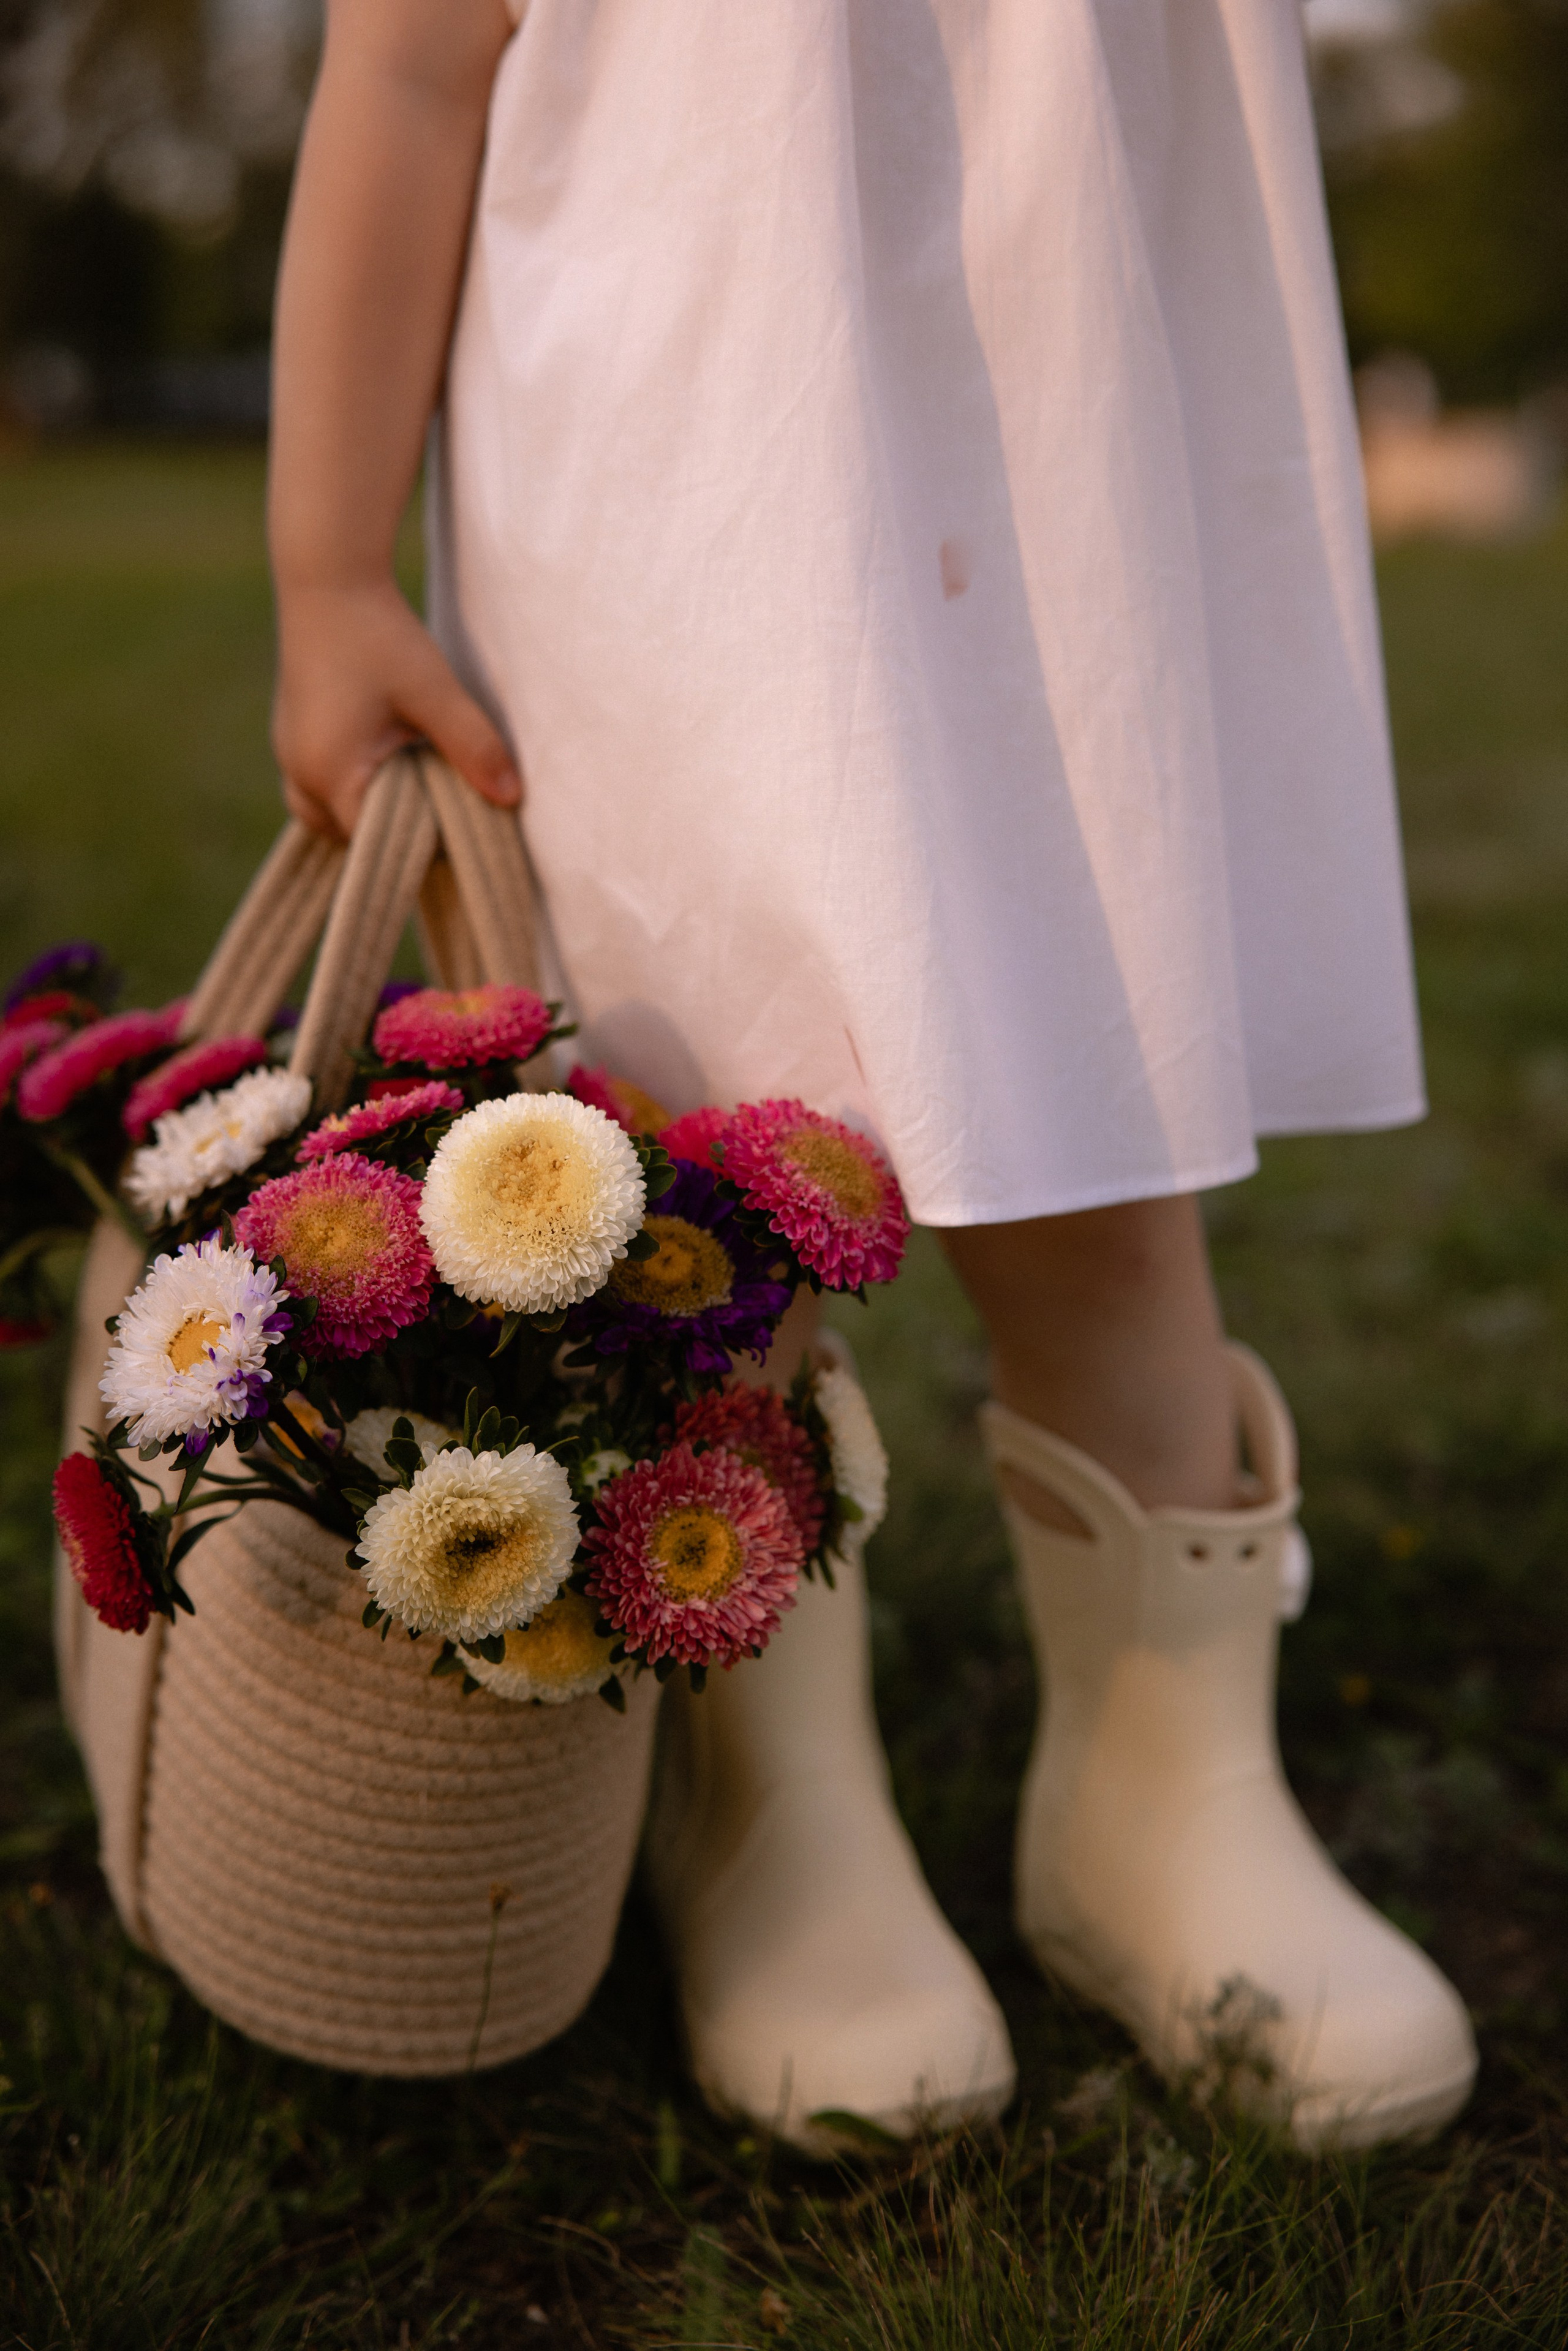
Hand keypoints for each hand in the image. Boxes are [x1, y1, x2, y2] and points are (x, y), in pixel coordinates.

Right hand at [272, 577, 521, 838]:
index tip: (458, 828)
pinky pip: (320, 786)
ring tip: (414, 791)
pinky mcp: (293, 735)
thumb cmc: (378, 633)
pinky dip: (353, 788)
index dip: (420, 843)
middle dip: (393, 834)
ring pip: (328, 815)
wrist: (327, 577)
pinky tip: (390, 767)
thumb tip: (512, 798)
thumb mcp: (435, 693)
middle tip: (442, 813)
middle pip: (349, 838)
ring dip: (368, 812)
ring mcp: (290, 754)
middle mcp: (299, 771)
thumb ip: (474, 747)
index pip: (377, 843)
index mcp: (330, 772)